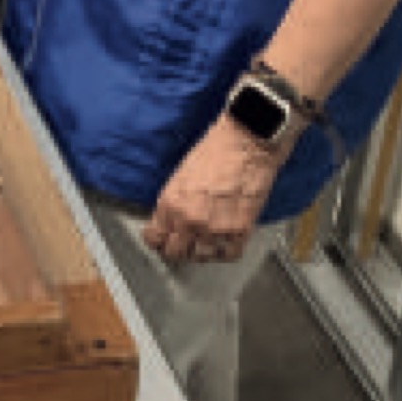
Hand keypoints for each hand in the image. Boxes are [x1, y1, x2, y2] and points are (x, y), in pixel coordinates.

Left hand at [141, 116, 288, 263]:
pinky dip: (224, 252)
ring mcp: (214, 228)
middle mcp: (188, 220)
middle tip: (183, 243)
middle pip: (175, 252)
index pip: (154, 238)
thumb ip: (172, 204)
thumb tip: (168, 223)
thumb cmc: (214, 152)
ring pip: (200, 257)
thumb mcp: (180, 176)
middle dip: (176, 248)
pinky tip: (222, 243)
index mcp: (169, 203)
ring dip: (200, 251)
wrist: (247, 144)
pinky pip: (227, 254)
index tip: (162, 240)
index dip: (157, 240)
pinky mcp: (239, 230)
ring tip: (204, 242)